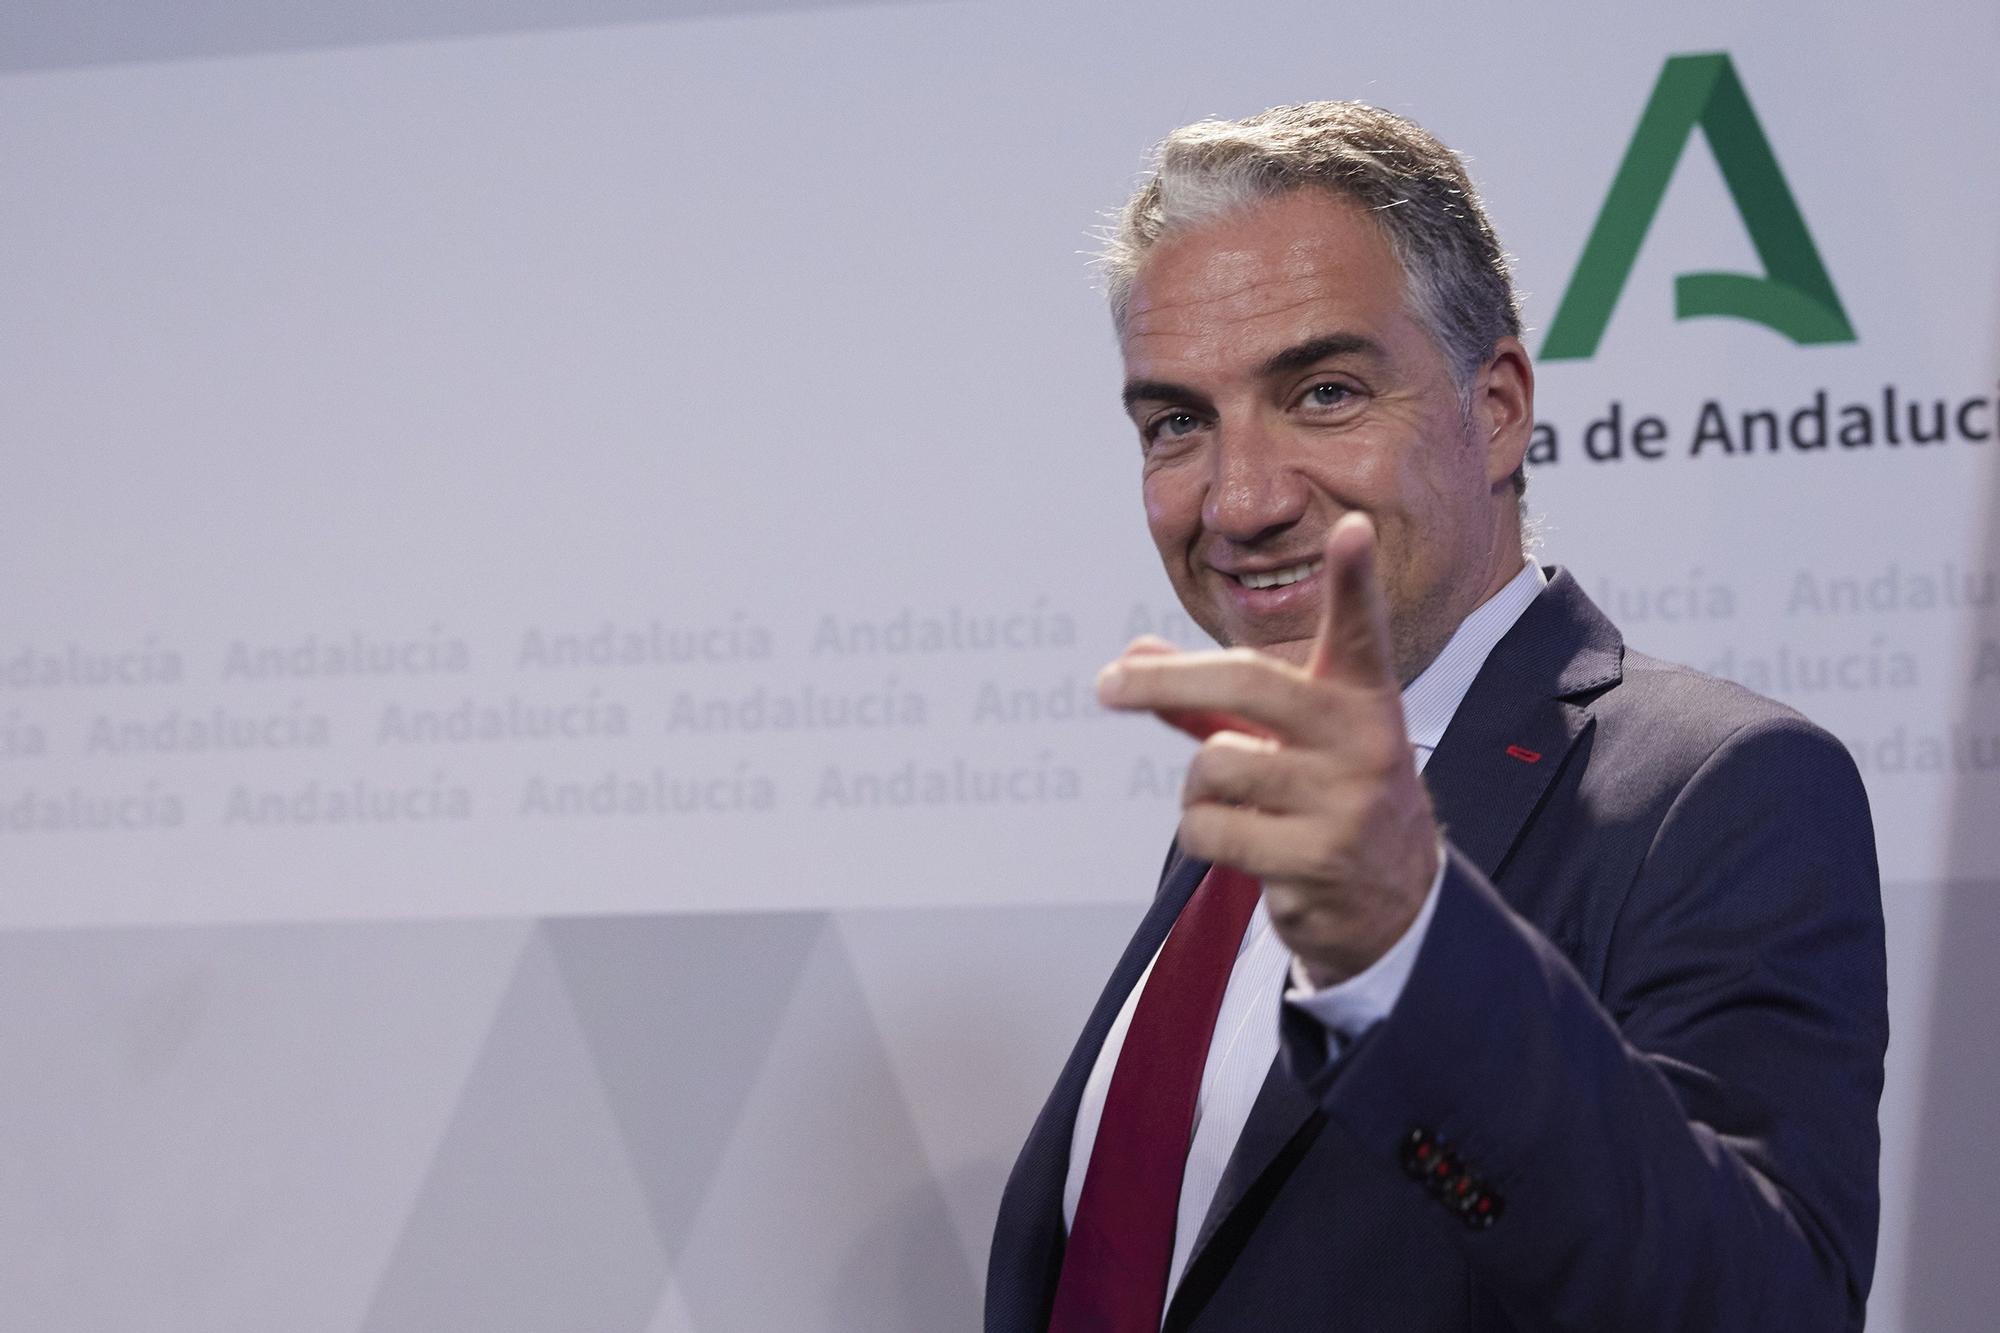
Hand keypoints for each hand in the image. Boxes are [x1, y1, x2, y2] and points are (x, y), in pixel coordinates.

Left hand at [1097, 512, 1439, 985]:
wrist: (1392, 903)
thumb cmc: (1325, 797)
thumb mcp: (1286, 739)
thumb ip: (1211, 699)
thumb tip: (1129, 656)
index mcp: (1362, 698)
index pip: (1360, 629)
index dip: (1355, 578)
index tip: (1352, 528)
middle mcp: (1365, 740)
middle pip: (1249, 683)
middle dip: (1166, 682)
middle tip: (1109, 684)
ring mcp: (1346, 801)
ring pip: (1214, 764)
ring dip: (1198, 787)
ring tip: (1238, 804)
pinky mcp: (1318, 859)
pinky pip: (1209, 828)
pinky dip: (1202, 833)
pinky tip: (1245, 845)